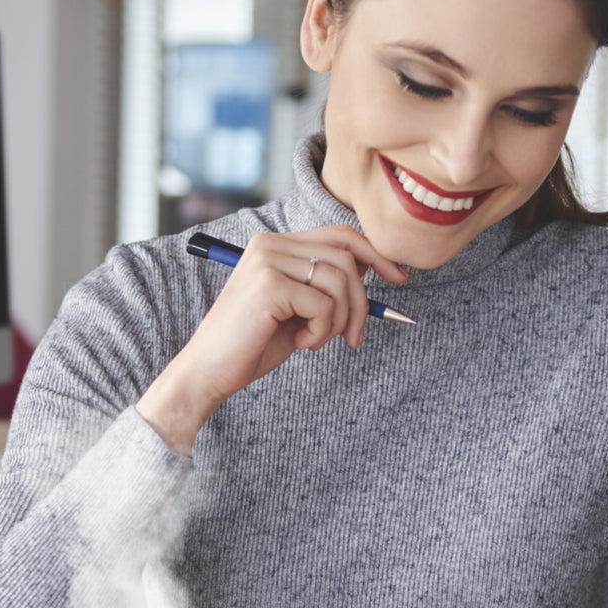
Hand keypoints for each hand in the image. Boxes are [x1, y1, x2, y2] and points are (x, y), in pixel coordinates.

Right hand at [137, 225, 407, 453]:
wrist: (208, 372)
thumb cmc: (251, 345)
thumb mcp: (297, 310)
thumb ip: (324, 286)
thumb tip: (373, 269)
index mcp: (274, 245)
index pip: (339, 235)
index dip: (375, 255)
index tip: (398, 279)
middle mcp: (269, 244)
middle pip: (346, 257)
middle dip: (361, 301)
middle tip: (354, 337)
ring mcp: (267, 262)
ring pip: (340, 280)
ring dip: (340, 320)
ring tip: (317, 342)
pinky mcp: (269, 286)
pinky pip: (324, 304)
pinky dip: (323, 331)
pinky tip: (301, 344)